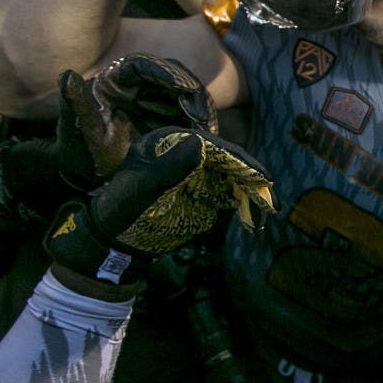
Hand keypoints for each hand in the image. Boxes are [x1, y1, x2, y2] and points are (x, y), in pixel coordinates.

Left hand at [45, 126, 276, 286]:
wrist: (111, 240)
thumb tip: (201, 143)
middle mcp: (185, 154)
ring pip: (230, 178)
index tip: (260, 175)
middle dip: (249, 177)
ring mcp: (194, 175)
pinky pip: (225, 196)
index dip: (238, 159)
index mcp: (170, 142)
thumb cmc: (121, 209)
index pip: (212, 146)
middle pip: (226, 161)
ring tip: (268, 209)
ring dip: (249, 192)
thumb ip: (171, 167)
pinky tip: (254, 216)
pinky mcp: (199, 196)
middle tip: (270, 195)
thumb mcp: (144, 187)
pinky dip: (241, 205)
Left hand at [56, 53, 217, 186]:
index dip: (162, 71)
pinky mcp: (166, 117)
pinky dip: (198, 121)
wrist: (89, 179)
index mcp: (112, 81)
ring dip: (196, 106)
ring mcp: (153, 101)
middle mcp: (135, 86)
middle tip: (200, 113)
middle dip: (187, 90)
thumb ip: (77, 104)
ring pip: (183, 93)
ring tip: (206, 126)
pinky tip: (206, 133)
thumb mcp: (81, 132)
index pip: (141, 65)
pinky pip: (188, 112)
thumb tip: (66, 75)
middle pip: (169, 76)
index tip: (181, 86)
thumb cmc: (80, 154)